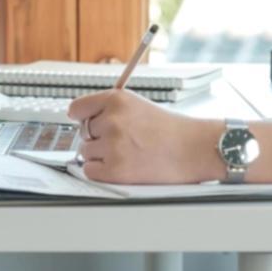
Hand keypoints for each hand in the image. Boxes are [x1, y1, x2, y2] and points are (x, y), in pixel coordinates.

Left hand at [66, 89, 222, 183]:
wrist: (194, 149)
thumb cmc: (172, 129)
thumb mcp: (137, 105)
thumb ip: (111, 109)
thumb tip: (84, 120)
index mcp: (116, 99)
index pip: (77, 108)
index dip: (81, 117)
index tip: (82, 122)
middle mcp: (112, 120)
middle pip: (82, 132)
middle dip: (97, 137)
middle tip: (121, 141)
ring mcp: (113, 145)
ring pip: (85, 152)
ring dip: (100, 155)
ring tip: (126, 153)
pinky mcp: (115, 169)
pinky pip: (90, 170)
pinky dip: (101, 171)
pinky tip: (121, 166)